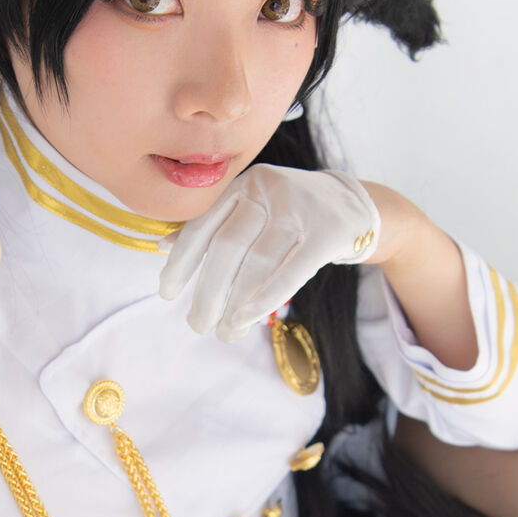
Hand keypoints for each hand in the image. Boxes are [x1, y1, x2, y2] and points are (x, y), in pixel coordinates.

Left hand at [159, 164, 380, 340]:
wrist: (355, 205)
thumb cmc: (292, 214)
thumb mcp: (252, 208)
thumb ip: (213, 224)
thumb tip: (162, 247)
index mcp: (244, 183)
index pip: (204, 225)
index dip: (181, 261)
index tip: (167, 293)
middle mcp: (268, 189)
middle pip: (228, 247)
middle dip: (208, 292)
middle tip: (198, 325)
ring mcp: (300, 208)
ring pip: (258, 263)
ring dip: (236, 305)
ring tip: (225, 332)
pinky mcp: (329, 232)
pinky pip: (292, 272)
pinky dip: (266, 298)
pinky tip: (248, 319)